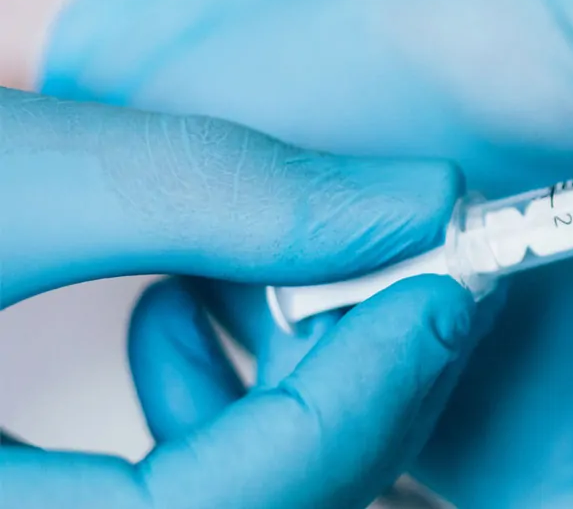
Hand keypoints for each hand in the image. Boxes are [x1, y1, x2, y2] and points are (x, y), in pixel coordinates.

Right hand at [0, 88, 482, 507]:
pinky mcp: (35, 482)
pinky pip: (158, 488)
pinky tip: (180, 304)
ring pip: (227, 502)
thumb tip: (416, 200)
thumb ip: (210, 192)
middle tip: (424, 273)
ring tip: (308, 270)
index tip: (443, 293)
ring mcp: (38, 505)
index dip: (360, 405)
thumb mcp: (10, 182)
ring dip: (293, 393)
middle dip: (356, 394)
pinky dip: (205, 411)